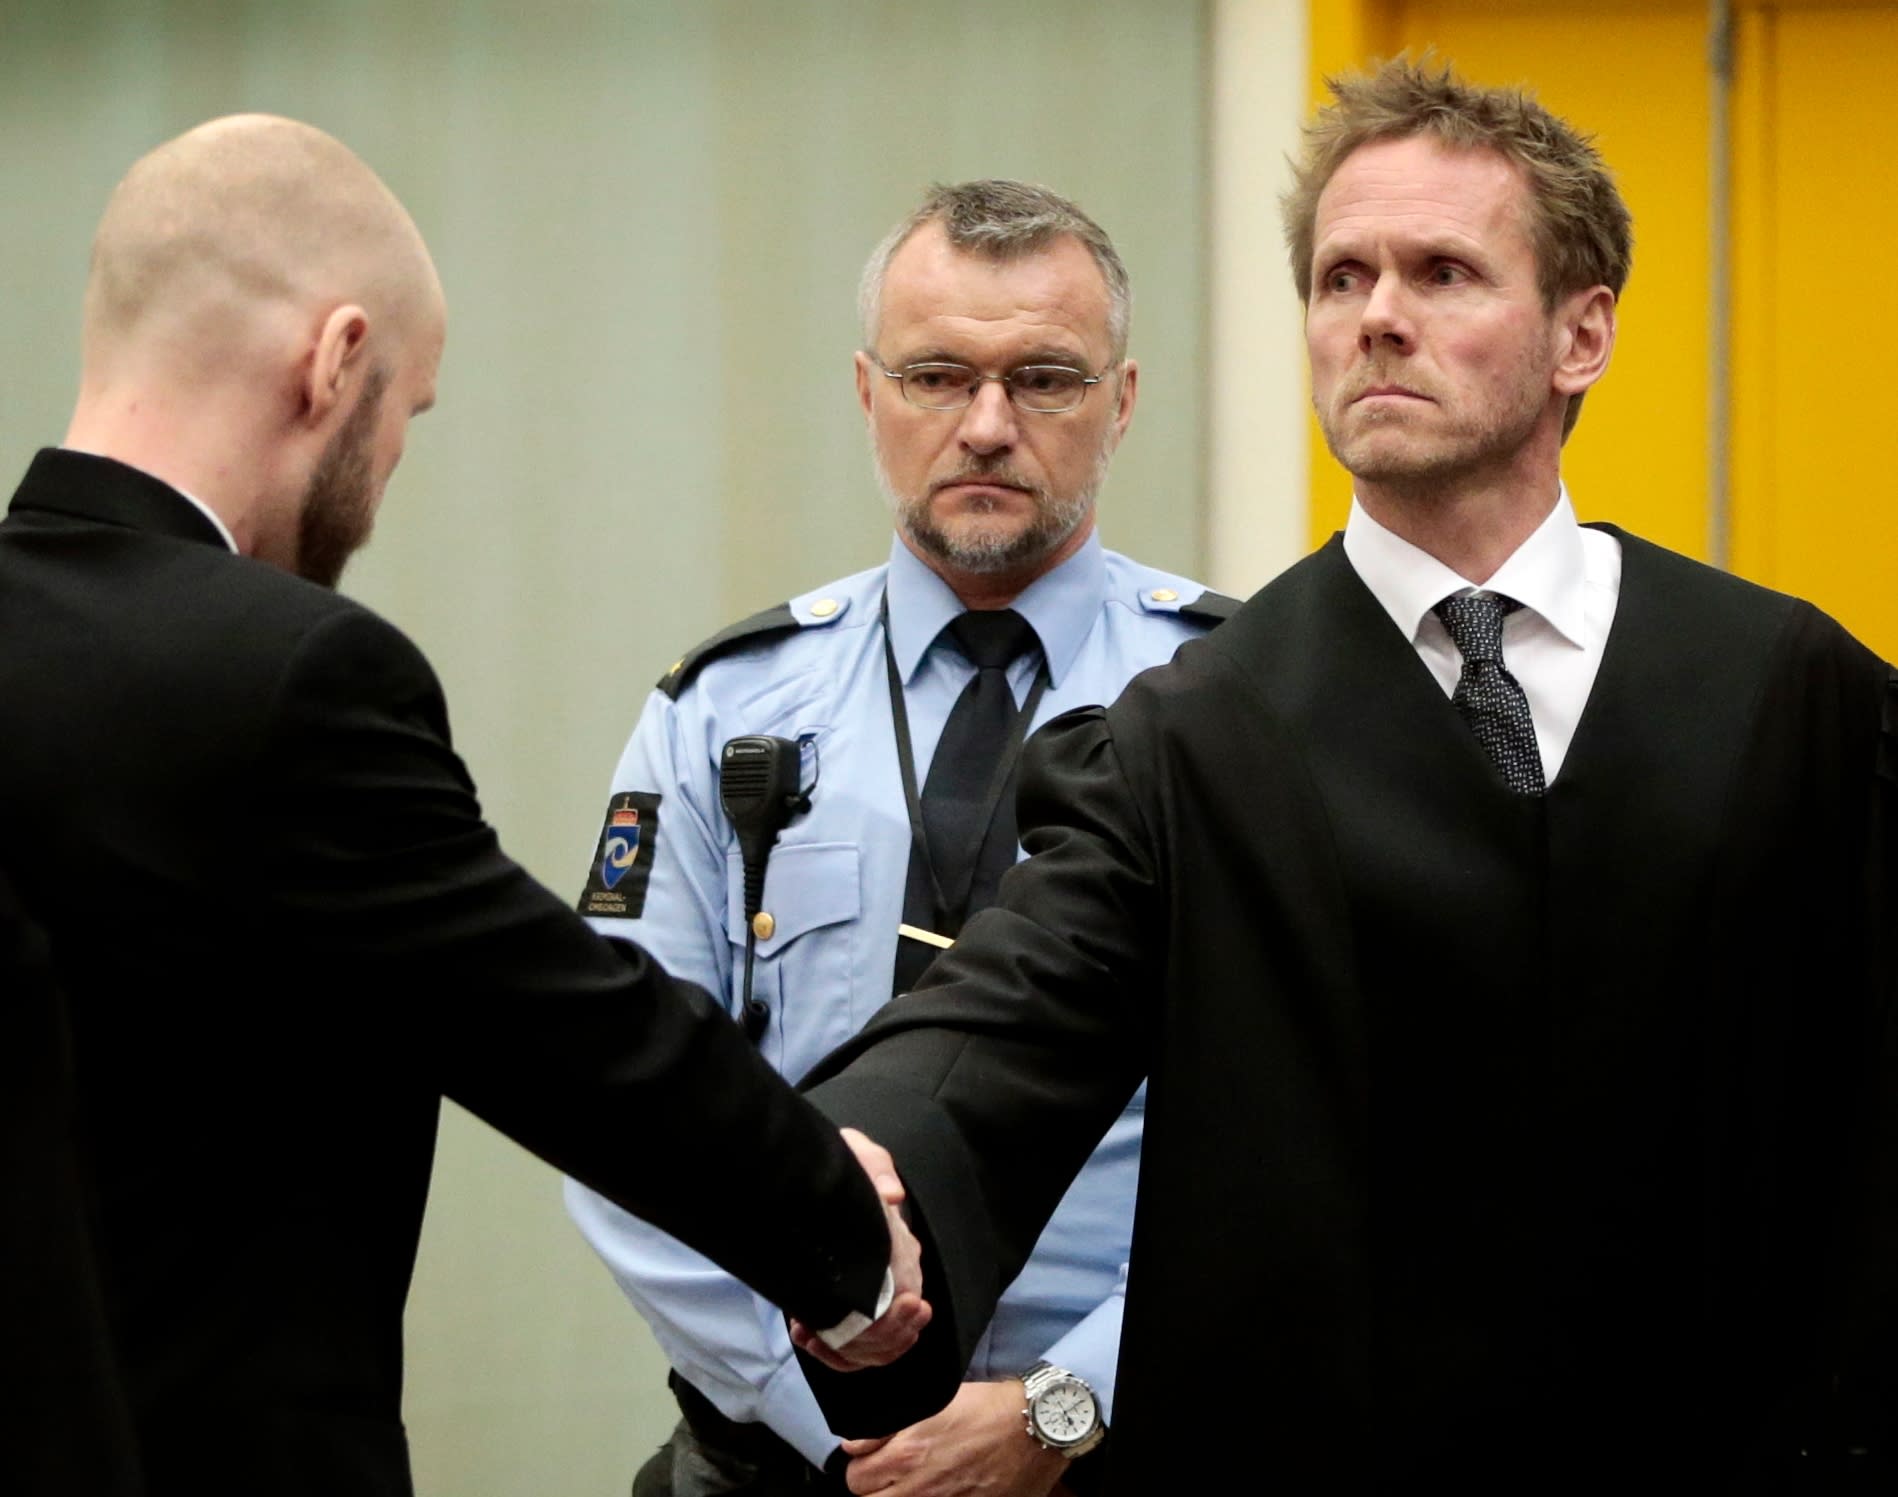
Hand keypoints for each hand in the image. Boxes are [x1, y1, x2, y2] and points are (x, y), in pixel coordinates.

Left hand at [789, 1128, 930, 1369]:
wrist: (810, 1174)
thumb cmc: (838, 1165)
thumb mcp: (855, 1154)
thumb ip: (875, 1167)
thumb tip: (893, 1196)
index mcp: (898, 1248)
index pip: (905, 1305)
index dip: (886, 1324)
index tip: (851, 1321)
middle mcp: (896, 1277)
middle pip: (890, 1335)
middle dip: (859, 1344)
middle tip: (817, 1334)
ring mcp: (874, 1294)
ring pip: (874, 1348)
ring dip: (845, 1351)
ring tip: (811, 1334)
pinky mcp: (848, 1304)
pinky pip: (855, 1347)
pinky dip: (835, 1353)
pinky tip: (808, 1334)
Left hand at [838, 1379, 1068, 1495]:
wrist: (1033, 1428)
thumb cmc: (987, 1408)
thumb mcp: (933, 1403)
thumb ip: (888, 1428)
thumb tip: (855, 1445)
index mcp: (906, 1453)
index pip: (855, 1476)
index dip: (862, 1465)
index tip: (871, 1459)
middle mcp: (918, 1486)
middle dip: (873, 1486)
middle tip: (887, 1473)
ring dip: (895, 1496)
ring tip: (910, 1482)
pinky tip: (937, 1490)